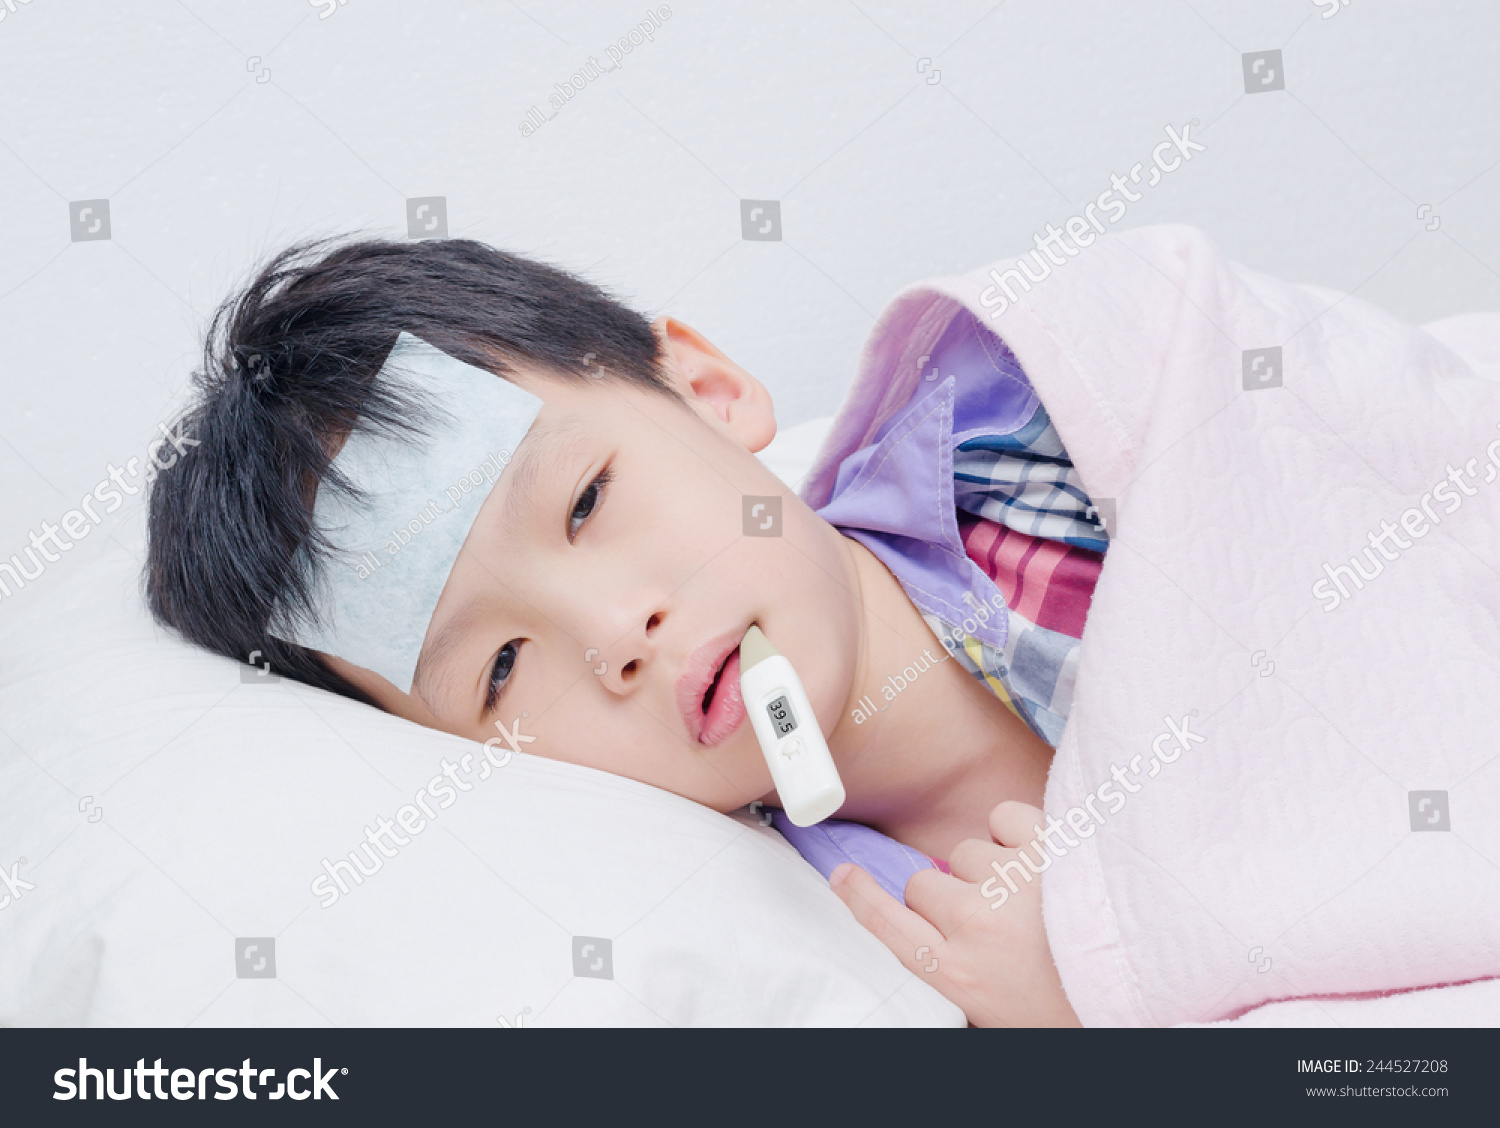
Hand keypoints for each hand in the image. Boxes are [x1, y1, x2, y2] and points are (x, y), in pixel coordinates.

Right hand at [830, 800, 1080, 1026]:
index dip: (859, 896)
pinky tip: (1044, 856)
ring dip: (992, 865)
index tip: (842, 873)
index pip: (886, 926)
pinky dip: (1018, 830)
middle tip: (993, 915)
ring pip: (967, 850)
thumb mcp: (1001, 1009)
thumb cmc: (1080, 1007)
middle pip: (923, 883)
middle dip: (950, 893)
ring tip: (1035, 894)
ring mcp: (1012, 881)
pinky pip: (1003, 816)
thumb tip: (931, 920)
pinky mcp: (1051, 845)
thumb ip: (959, 965)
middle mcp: (975, 924)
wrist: (1159, 992)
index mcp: (960, 974)